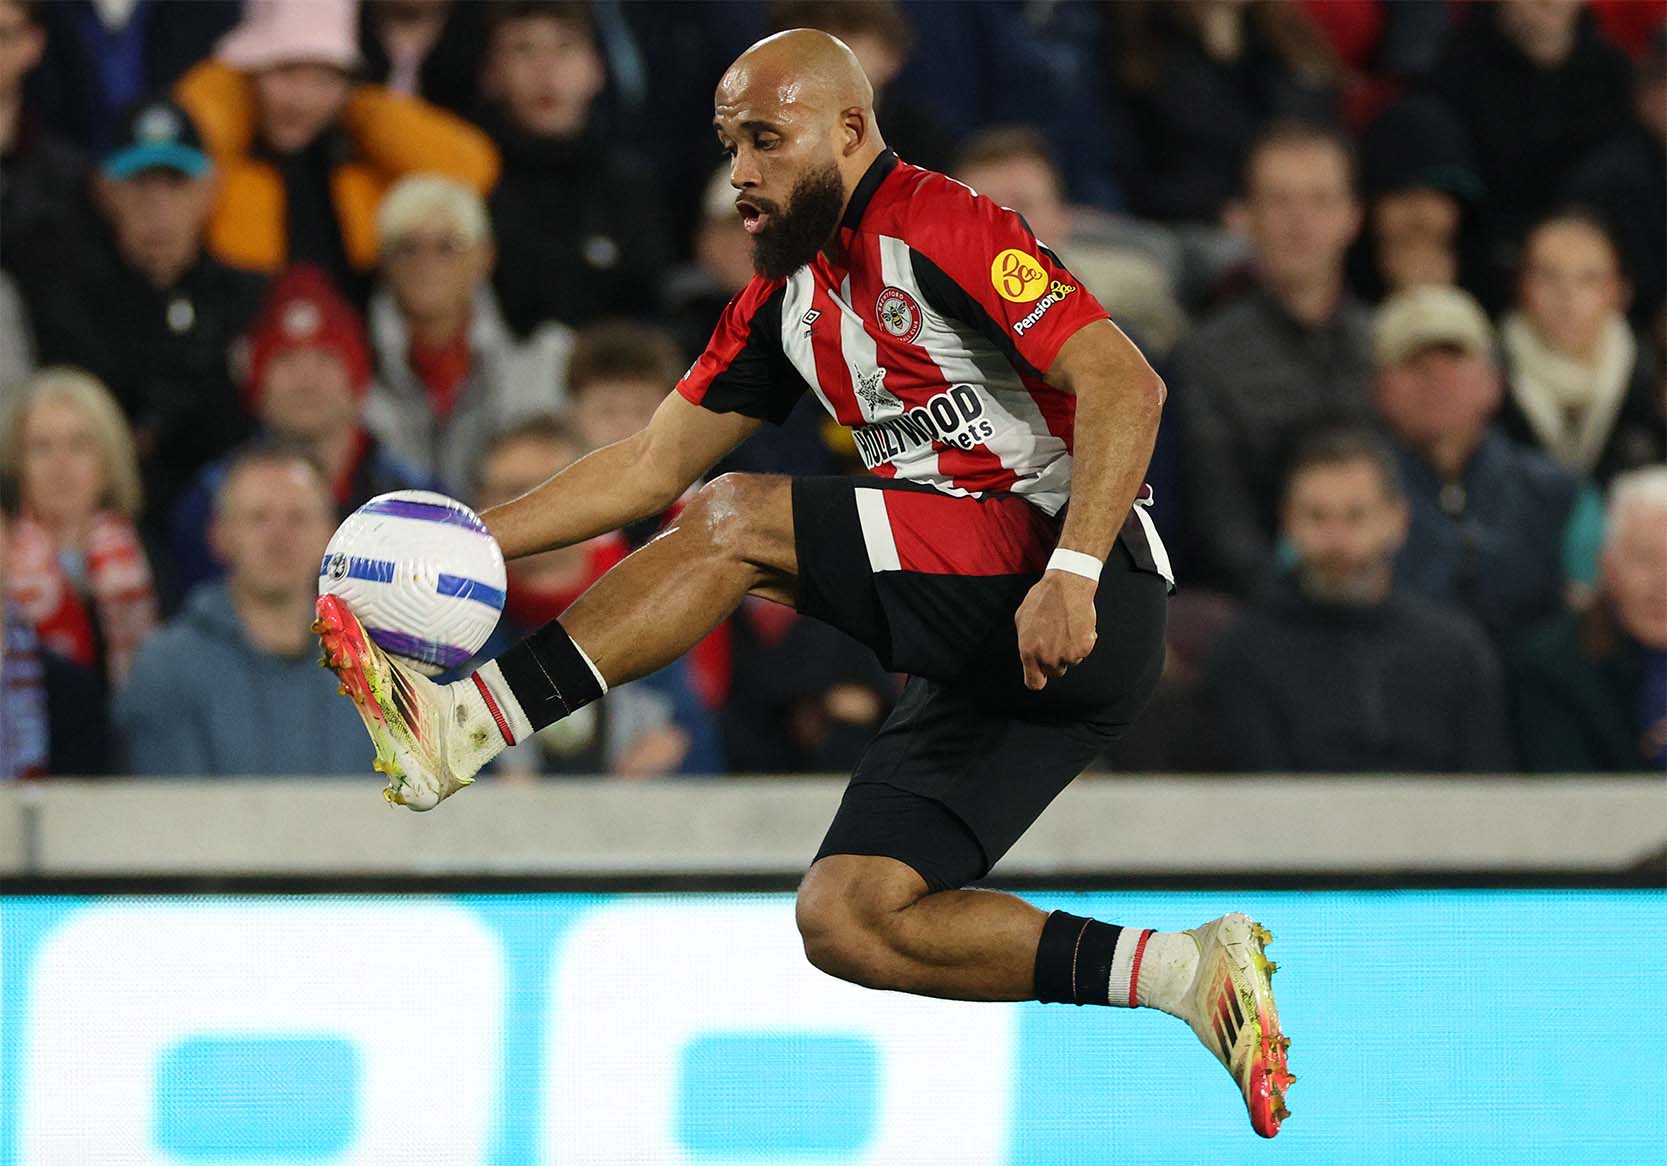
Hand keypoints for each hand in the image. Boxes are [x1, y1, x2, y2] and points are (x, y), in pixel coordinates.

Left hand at [1015, 570, 1097, 690]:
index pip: (1034, 682)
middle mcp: (1047, 657)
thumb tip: (1029, 657)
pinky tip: (1077, 625)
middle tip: (1056, 639)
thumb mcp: (1022, 620)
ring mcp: (1067, 654)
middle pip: (1054, 672)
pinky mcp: (1084, 647)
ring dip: (1069, 649)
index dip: (1038, 679)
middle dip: (1055, 660)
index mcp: (1028, 652)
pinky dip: (1083, 641)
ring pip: (1070, 662)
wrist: (1067, 585)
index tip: (1041, 675)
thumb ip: (1025, 643)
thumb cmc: (1042, 599)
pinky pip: (1083, 652)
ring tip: (1066, 627)